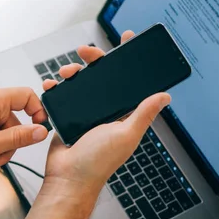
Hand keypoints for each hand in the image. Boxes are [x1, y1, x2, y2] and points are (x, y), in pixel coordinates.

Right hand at [41, 31, 171, 191]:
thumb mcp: (126, 134)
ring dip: (72, 72)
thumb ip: (143, 113)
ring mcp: (85, 113)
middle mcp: (105, 111)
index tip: (128, 40)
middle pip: (101, 76)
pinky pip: (62, 95)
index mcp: (122, 114)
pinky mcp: (67, 116)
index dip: (129, 61)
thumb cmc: (98, 162)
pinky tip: (52, 85)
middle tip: (87, 53)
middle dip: (94, 60)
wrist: (68, 177)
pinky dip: (56, 88)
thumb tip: (165, 96)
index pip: (129, 82)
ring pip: (80, 82)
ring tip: (65, 73)